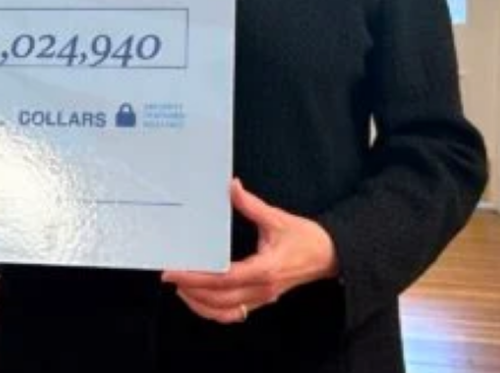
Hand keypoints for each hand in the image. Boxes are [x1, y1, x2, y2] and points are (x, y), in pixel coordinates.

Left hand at [161, 179, 338, 324]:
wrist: (329, 256)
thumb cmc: (306, 238)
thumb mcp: (277, 218)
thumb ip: (251, 205)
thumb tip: (232, 186)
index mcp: (265, 269)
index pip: (224, 278)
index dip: (196, 278)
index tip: (174, 272)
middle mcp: (262, 288)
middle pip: (219, 298)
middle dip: (191, 291)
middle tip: (169, 277)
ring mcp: (262, 297)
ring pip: (225, 311)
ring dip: (200, 303)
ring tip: (180, 288)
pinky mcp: (262, 300)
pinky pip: (234, 313)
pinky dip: (214, 311)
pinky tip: (201, 300)